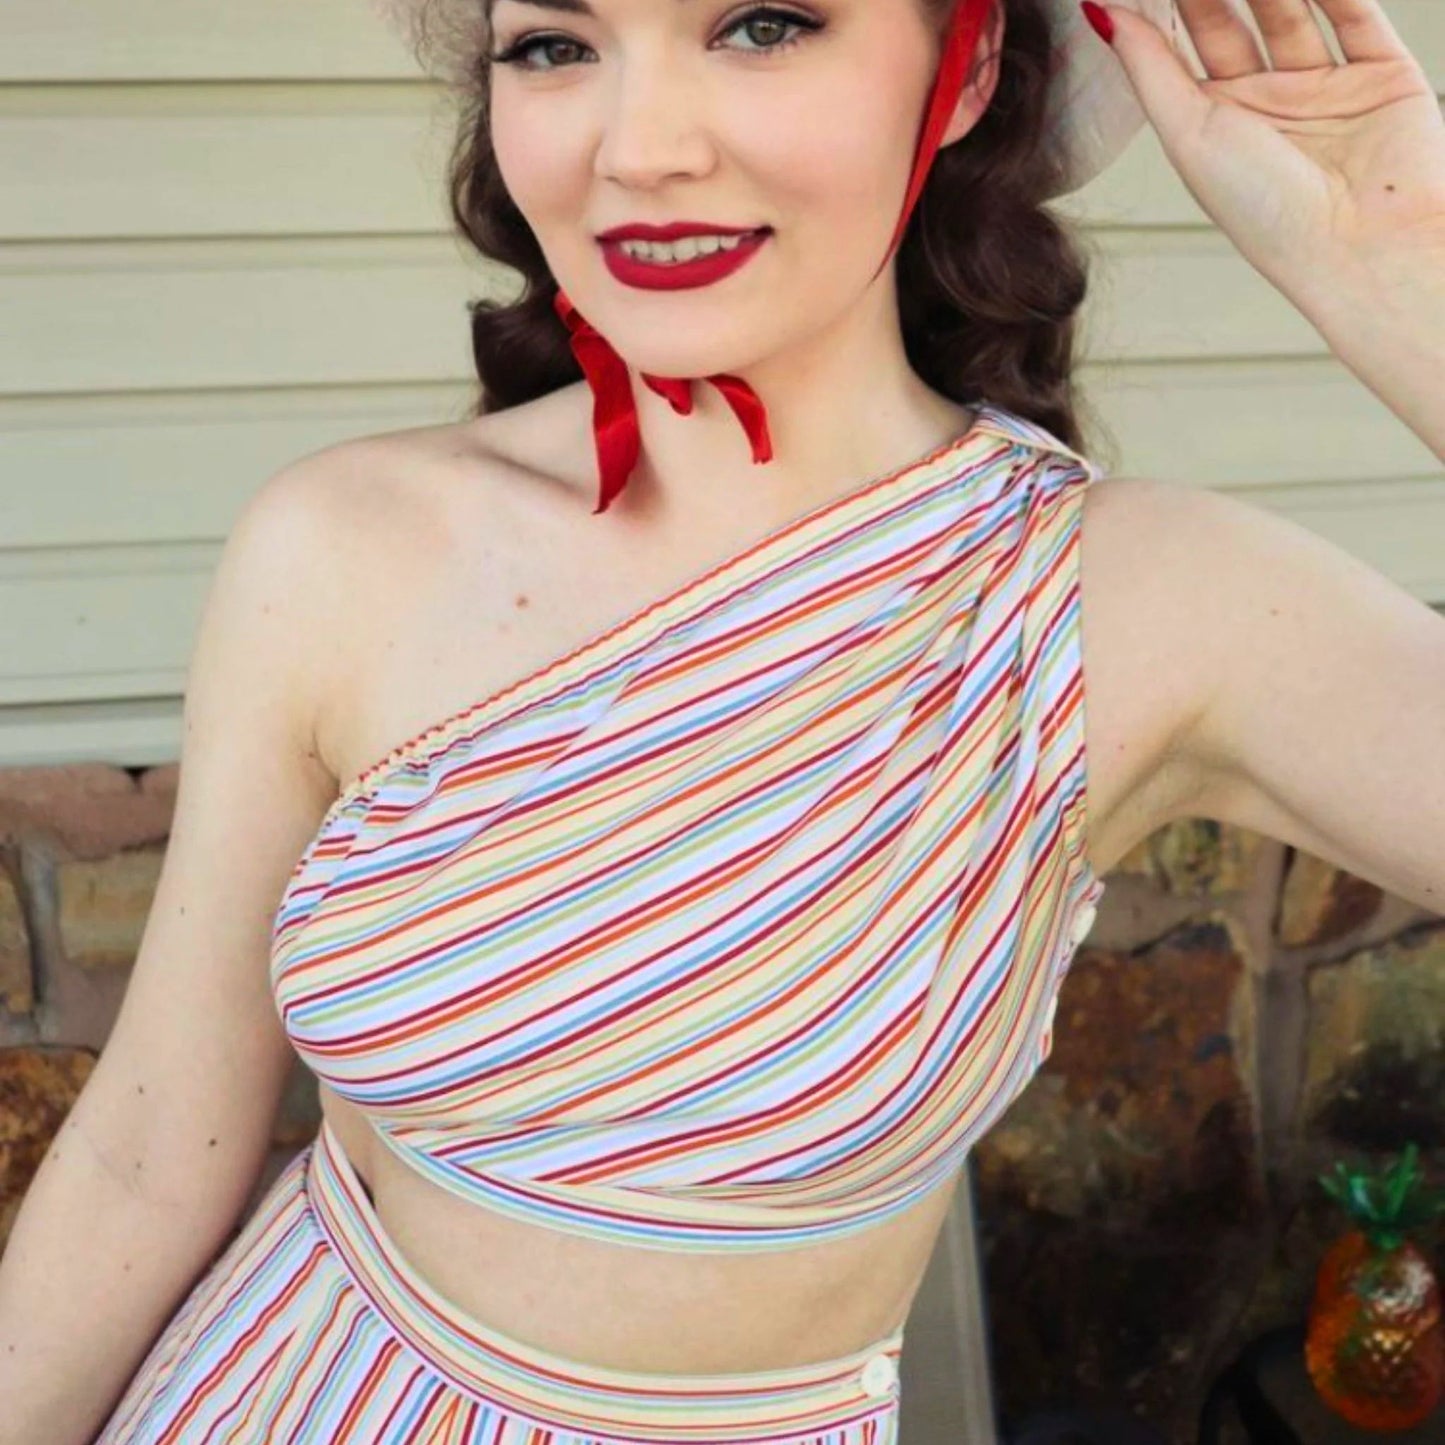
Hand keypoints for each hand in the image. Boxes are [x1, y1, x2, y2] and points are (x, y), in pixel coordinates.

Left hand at [1094, 0, 1444, 301]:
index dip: (1160, 7)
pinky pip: (1356, 12)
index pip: (1178, 48)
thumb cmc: (1268, 216)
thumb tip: (1102, 14)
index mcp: (1210, 129)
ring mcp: (1321, 87)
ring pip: (1290, 6)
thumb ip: (1149, 70)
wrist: (1360, 246)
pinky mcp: (1382, 74)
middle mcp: (1263, 106)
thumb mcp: (1189, 135)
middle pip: (1231, 18)